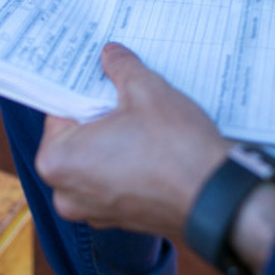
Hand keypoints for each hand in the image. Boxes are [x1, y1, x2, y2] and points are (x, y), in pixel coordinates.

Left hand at [36, 42, 229, 237]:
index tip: (99, 75)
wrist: (216, 198)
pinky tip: (151, 145)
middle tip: (124, 93)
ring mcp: (92, 211)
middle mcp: (66, 192)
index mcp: (58, 160)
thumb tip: (111, 55)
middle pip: (77, 136)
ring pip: (95, 159)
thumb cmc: (176, 150)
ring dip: (114, 138)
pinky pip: (112, 180)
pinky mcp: (119, 219)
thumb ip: (121, 67)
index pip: (60, 110)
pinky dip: (126, 162)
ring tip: (142, 117)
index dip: (83, 88)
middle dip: (99, 114)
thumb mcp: (146, 90)